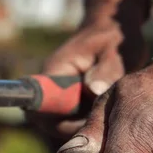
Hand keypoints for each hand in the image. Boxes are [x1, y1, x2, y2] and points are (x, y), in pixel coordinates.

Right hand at [28, 0, 150, 142]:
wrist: (113, 26)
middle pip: (52, 121)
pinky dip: (93, 119)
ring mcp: (64, 94)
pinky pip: (78, 118)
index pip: (40, 106)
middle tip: (105, 121)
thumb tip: (93, 90)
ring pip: (66, 122)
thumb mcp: (113, 48)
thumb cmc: (111, 34)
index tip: (84, 123)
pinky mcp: (75, 98)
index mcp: (55, 72)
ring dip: (86, 123)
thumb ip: (106, 69)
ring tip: (111, 113)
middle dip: (76, 126)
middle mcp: (54, 86)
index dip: (56, 121)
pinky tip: (112, 111)